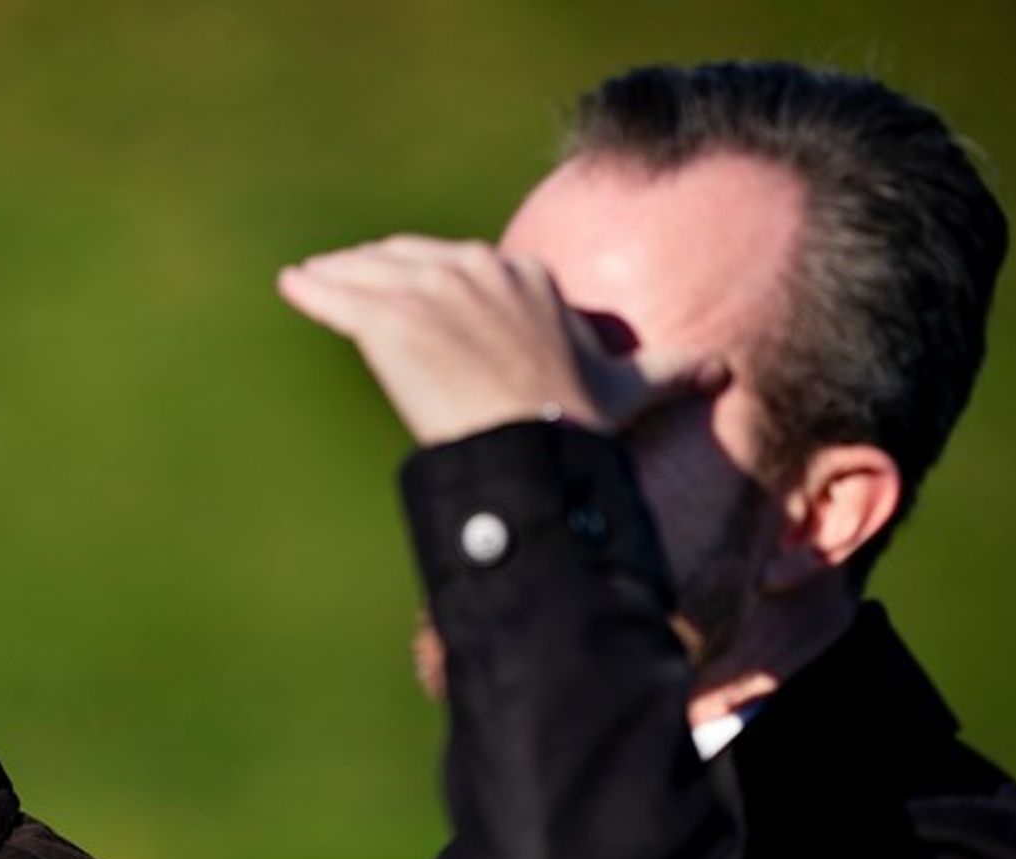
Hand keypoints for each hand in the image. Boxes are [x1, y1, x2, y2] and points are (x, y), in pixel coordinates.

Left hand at [277, 235, 724, 445]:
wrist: (533, 442)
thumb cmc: (580, 420)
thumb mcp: (630, 388)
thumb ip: (668, 371)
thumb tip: (722, 369)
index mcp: (523, 276)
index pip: (465, 264)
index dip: (434, 275)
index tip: (412, 286)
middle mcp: (474, 271)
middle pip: (412, 260)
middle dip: (377, 266)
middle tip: (345, 275)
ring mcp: (428, 290)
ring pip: (371, 276)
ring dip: (337, 276)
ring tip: (310, 280)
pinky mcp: (387, 319)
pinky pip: (341, 299)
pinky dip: (314, 292)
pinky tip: (293, 286)